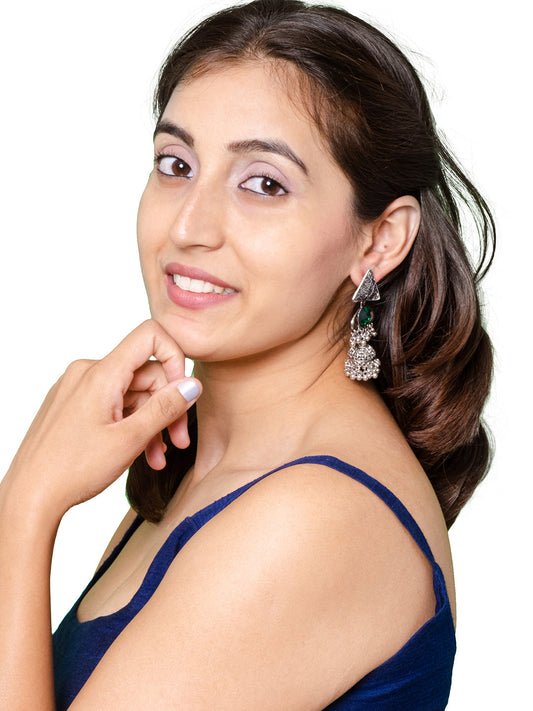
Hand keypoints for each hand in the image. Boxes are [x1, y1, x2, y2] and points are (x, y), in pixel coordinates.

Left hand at [3, 320, 200, 519]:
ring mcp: (78, 388)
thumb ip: (165, 408)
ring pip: (131, 393)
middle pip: (145, 373)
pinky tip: (140, 453)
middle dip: (167, 406)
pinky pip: (113, 403)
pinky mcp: (73, 404)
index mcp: (100, 373)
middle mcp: (87, 372)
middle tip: (178, 441)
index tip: (182, 393)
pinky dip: (130, 424)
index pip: (149, 336)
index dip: (175, 358)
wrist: (29, 496)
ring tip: (158, 456)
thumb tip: (192, 384)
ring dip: (150, 422)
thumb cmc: (71, 470)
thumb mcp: (129, 440)